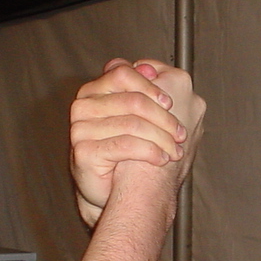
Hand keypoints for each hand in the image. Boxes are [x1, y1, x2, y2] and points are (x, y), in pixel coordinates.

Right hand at [70, 59, 204, 225]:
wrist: (116, 193)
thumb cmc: (131, 153)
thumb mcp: (142, 115)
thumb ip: (144, 89)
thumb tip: (150, 67)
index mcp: (95, 90)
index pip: (123, 73)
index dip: (151, 86)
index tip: (171, 103)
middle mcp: (83, 106)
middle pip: (133, 100)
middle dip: (164, 118)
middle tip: (180, 134)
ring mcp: (80, 128)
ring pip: (133, 123)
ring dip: (162, 139)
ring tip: (175, 151)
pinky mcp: (83, 151)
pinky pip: (125, 145)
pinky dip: (150, 152)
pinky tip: (162, 159)